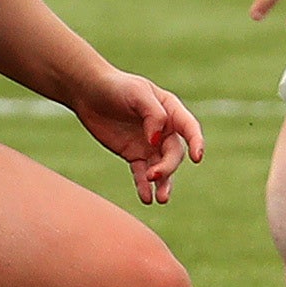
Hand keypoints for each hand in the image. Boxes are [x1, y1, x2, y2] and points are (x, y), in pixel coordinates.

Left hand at [74, 69, 204, 204]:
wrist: (89, 93)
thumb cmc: (116, 86)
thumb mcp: (136, 93)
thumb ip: (153, 114)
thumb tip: (157, 139)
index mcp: (171, 111)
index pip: (190, 129)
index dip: (196, 143)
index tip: (197, 158)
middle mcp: (164, 130)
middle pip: (174, 154)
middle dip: (167, 167)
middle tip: (154, 175)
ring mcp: (150, 144)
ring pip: (162, 168)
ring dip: (162, 183)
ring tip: (160, 199)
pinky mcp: (134, 155)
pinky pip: (141, 173)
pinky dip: (144, 186)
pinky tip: (146, 198)